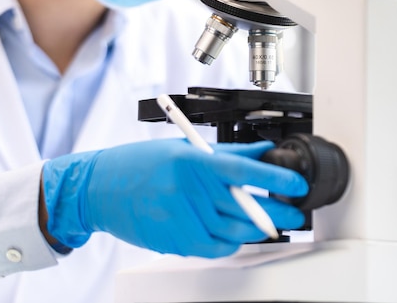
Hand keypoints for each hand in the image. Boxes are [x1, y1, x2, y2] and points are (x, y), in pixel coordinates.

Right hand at [41, 139, 307, 257]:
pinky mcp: (172, 240)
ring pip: (231, 232)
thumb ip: (226, 153)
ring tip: (267, 224)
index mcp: (190, 162)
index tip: (297, 184)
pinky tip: (234, 235)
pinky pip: (211, 247)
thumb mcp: (182, 149)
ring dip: (255, 230)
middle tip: (293, 213)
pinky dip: (228, 243)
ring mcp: (178, 218)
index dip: (274, 177)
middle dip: (276, 212)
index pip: (242, 170)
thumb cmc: (139, 164)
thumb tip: (260, 151)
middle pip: (243, 207)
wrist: (100, 188)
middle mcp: (185, 190)